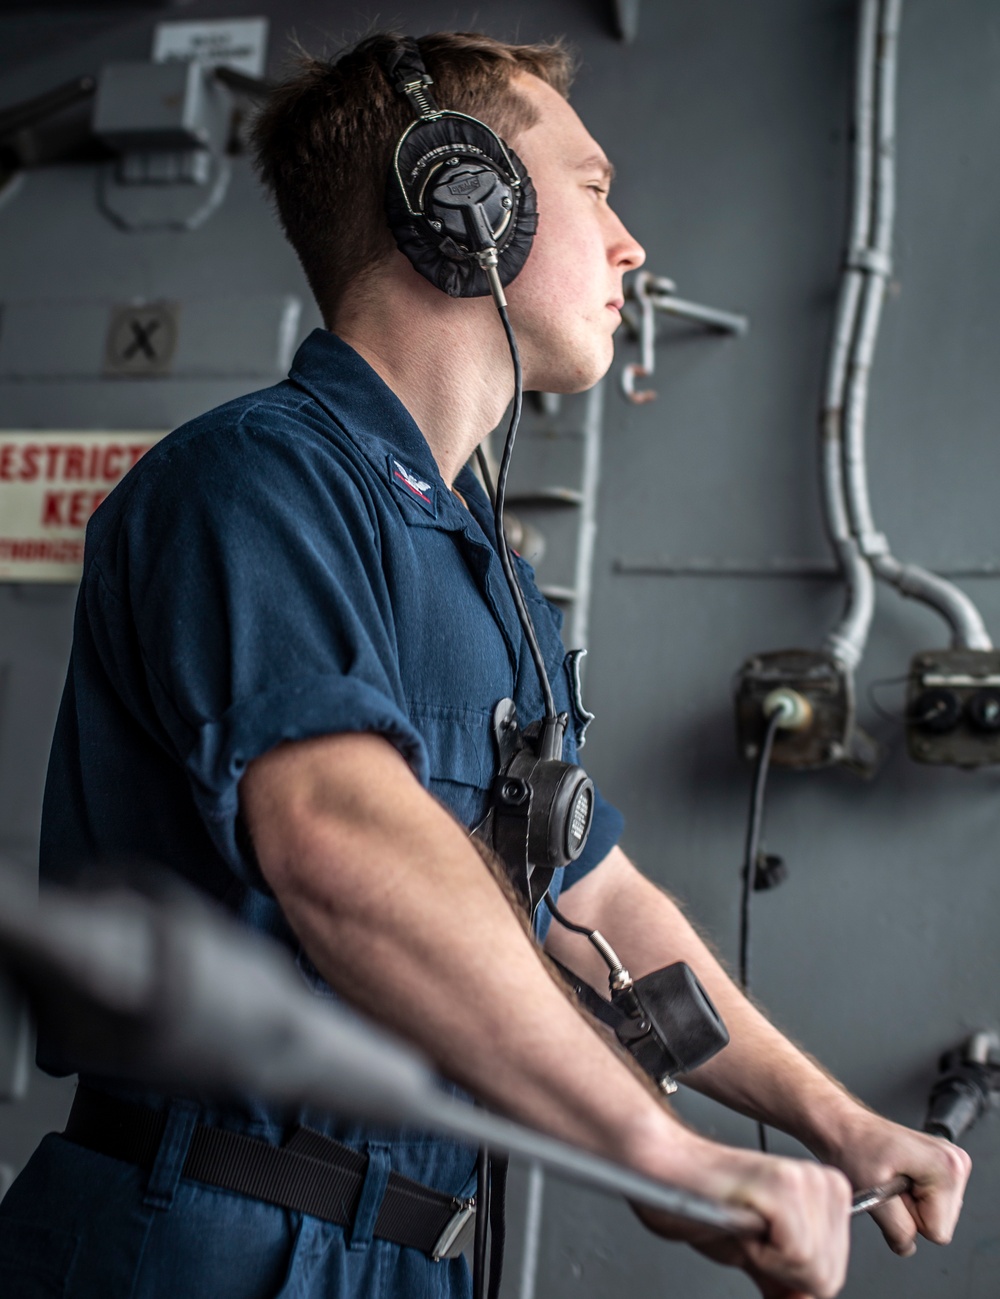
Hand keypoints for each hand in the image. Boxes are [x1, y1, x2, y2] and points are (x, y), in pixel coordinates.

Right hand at [633, 1140, 852, 1298]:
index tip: (759, 1242)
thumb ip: (788, 1283)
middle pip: (828, 1276)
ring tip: (743, 1223)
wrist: (667, 1173)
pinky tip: (741, 1220)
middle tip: (748, 1232)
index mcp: (828, 1196)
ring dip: (769, 1259)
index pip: (832, 1277)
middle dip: (781, 1271)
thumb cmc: (704, 1205)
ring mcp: (809, 1180)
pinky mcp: (787, 1184)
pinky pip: (796, 1254)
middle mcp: (826, 1184)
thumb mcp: (759, 1255)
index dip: (787, 1277)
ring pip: (813, 1267)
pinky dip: (761, 1252)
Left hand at [821, 1107, 970, 1256]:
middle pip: (939, 1225)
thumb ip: (897, 1229)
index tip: (891, 1191)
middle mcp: (956, 1163)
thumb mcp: (872, 1193)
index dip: (908, 1218)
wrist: (843, 1126)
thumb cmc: (852, 1147)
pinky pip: (931, 1204)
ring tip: (891, 1176)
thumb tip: (907, 1246)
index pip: (937, 1231)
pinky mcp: (941, 1166)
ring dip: (910, 1204)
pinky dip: (911, 1195)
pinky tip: (897, 1173)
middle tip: (888, 1183)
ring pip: (935, 1216)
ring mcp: (951, 1163)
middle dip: (910, 1212)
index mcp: (947, 1167)